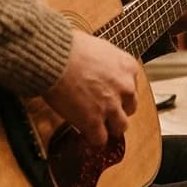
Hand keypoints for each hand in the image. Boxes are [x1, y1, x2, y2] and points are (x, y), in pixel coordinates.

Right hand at [44, 31, 140, 146]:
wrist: (53, 57)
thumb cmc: (68, 47)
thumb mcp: (98, 48)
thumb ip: (105, 63)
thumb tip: (97, 68)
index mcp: (128, 67)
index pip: (132, 87)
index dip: (119, 93)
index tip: (110, 95)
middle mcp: (125, 88)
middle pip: (130, 107)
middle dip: (118, 110)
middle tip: (104, 110)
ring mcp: (111, 106)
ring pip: (120, 126)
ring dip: (109, 127)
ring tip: (98, 127)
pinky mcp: (94, 121)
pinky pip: (100, 138)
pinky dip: (93, 139)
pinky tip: (86, 134)